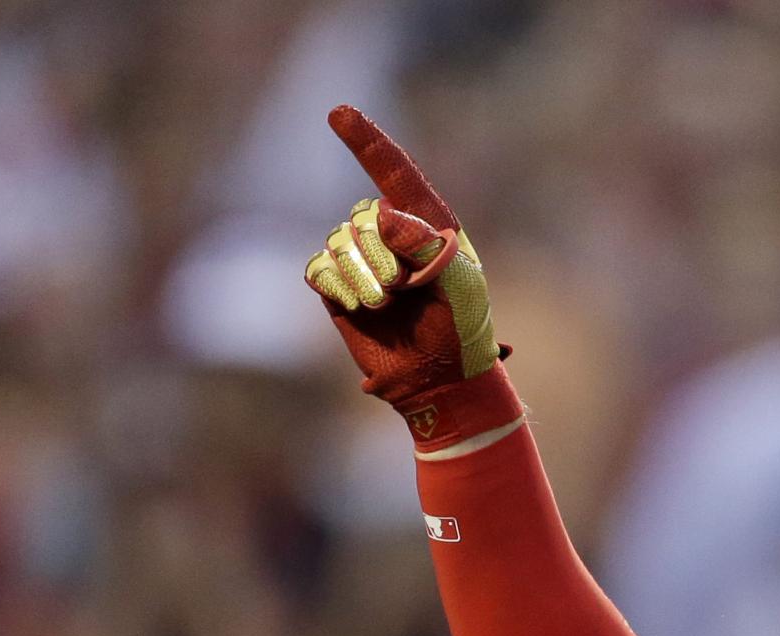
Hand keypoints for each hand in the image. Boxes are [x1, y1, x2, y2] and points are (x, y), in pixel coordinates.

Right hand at [303, 105, 516, 447]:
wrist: (439, 378)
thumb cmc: (461, 327)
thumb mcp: (461, 283)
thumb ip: (426, 243)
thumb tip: (381, 214)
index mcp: (428, 222)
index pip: (394, 172)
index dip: (366, 140)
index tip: (338, 112)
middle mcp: (390, 234)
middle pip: (360, 216)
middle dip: (377, 253)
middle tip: (402, 288)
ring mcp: (361, 259)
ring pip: (337, 243)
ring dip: (361, 276)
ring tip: (387, 304)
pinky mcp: (338, 286)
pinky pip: (318, 269)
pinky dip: (338, 286)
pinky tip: (362, 306)